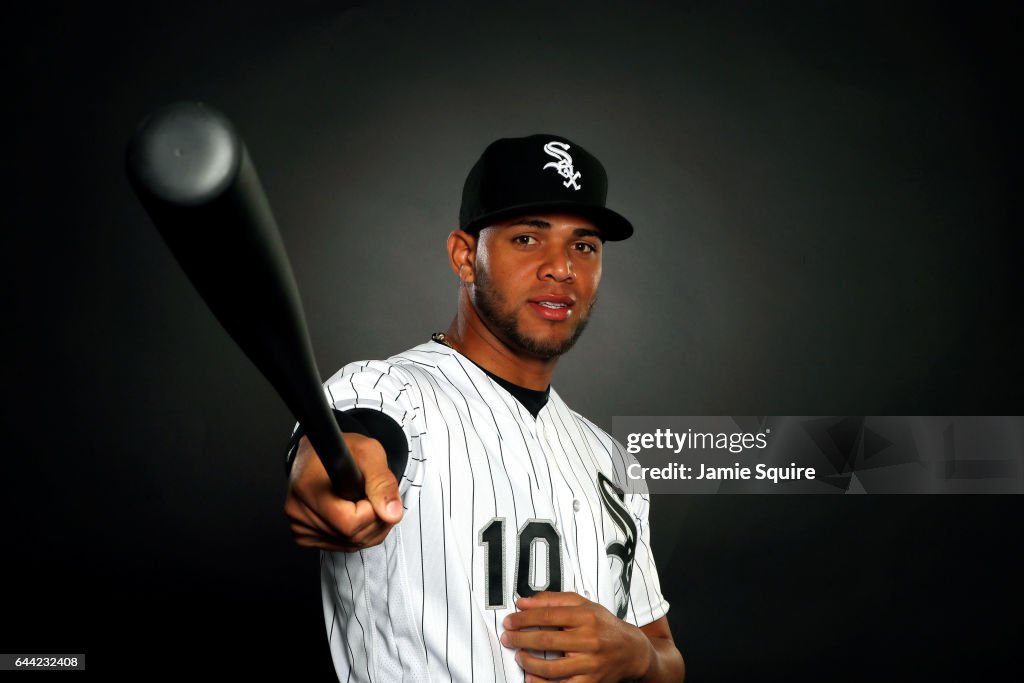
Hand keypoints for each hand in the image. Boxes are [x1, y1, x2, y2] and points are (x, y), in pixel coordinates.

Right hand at [283, 433, 402, 551]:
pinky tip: (355, 514)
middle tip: (374, 497)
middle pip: (352, 537)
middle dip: (375, 521)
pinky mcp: (303, 536)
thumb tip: (392, 514)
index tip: (372, 494)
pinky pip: (343, 548)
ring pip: (351, 546)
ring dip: (370, 529)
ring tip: (366, 503)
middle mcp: (297, 510)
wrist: (322, 454)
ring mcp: (298, 526)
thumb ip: (383, 483)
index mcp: (308, 487)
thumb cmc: (344, 450)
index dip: (372, 511)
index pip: (349, 522)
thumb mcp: (370, 454)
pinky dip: (358, 535)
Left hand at [500, 592, 651, 682]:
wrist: (632, 651)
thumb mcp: (584, 605)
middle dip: (520, 639)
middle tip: (507, 637)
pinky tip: (530, 677)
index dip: (524, 618)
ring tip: (518, 656)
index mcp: (587, 617)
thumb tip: (523, 602)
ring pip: (551, 668)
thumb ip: (553, 600)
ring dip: (528, 662)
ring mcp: (590, 664)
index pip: (548, 615)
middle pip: (546, 640)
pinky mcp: (590, 682)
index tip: (510, 620)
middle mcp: (590, 640)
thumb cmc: (604, 626)